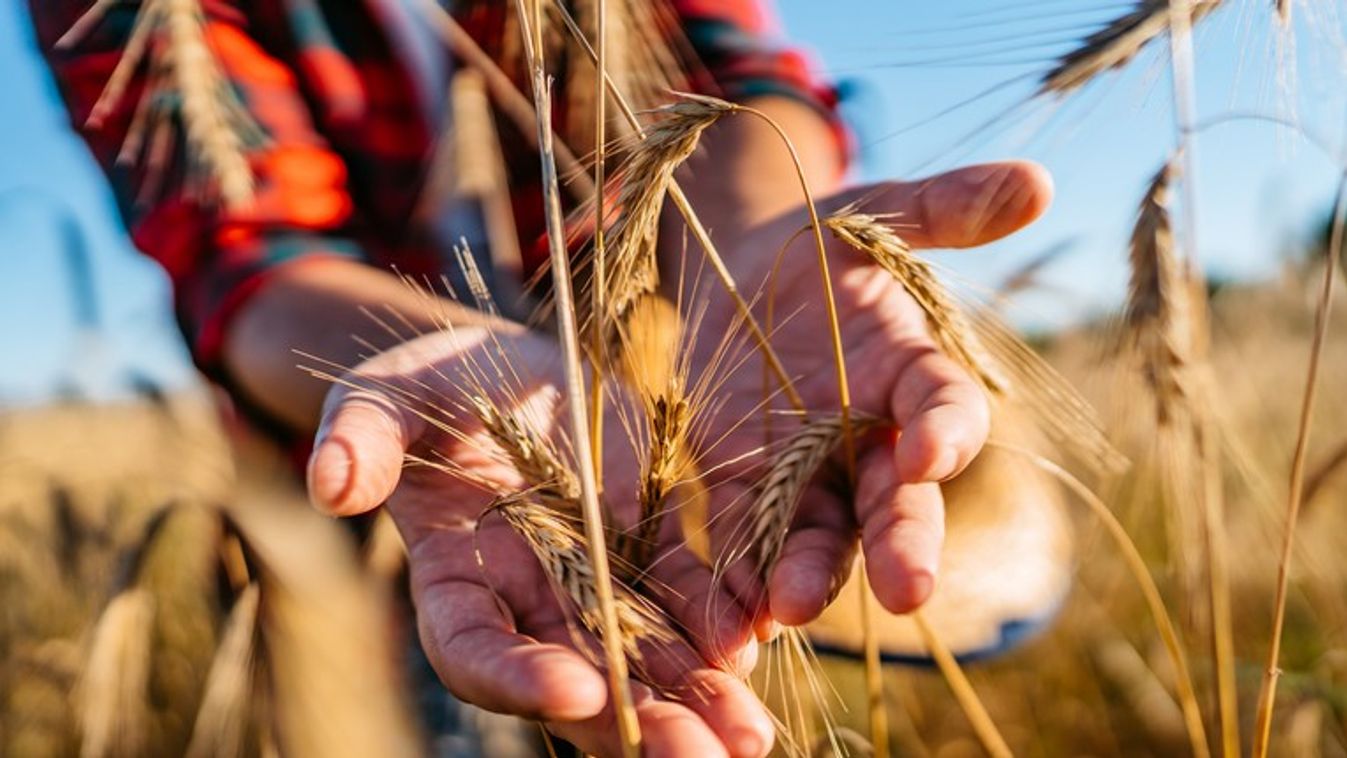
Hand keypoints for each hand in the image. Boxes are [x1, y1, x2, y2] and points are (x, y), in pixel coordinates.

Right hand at [307, 326, 775, 756]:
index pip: (473, 649)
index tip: (575, 687)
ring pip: (646, 661)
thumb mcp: (385, 394)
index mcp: (454, 578)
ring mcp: (595, 583)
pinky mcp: (653, 549)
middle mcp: (528, 602)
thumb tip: (332, 483)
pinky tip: (764, 652)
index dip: (515, 676)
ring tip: (750, 738)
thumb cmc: (430, 383)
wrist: (507, 367)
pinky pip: (691, 600)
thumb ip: (361, 435)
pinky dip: (725, 630)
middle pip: (577, 681)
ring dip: (696, 702)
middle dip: (634, 724)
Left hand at [688, 161, 1052, 625]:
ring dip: (807, 578)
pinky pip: (731, 547)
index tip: (932, 451)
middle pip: (891, 504)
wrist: (724, 280)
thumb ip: (940, 207)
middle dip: (901, 544)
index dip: (946, 430)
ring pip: (814, 542)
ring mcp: (792, 482)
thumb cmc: (809, 248)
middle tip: (907, 589)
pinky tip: (718, 619)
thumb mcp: (865, 215)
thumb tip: (1036, 181)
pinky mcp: (727, 497)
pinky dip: (727, 584)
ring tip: (788, 609)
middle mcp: (861, 446)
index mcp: (905, 378)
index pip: (943, 410)